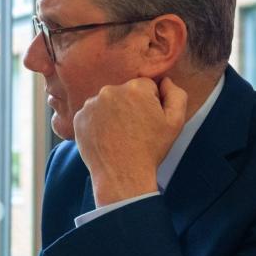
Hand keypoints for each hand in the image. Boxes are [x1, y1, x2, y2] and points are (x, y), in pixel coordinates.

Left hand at [73, 76, 187, 206]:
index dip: (150, 104)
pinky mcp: (79, 118)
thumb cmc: (150, 150)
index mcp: (136, 88)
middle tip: (134, 129)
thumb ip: (176, 94)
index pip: (146, 86)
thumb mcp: (175, 122)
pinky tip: (106, 138)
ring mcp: (91, 104)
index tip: (148, 121)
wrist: (122, 175)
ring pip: (107, 102)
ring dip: (113, 113)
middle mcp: (110, 90)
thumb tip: (165, 81)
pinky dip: (98, 123)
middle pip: (125, 92)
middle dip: (130, 105)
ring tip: (119, 135)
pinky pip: (92, 114)